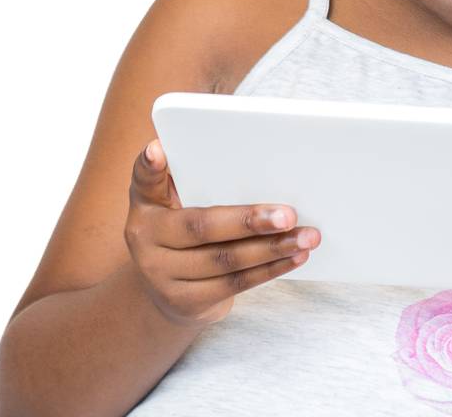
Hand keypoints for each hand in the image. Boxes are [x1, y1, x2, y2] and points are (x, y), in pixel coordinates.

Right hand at [123, 138, 321, 327]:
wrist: (164, 293)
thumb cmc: (183, 230)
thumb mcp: (173, 203)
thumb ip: (192, 178)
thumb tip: (235, 155)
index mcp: (145, 207)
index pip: (144, 182)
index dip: (150, 166)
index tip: (158, 148)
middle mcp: (146, 242)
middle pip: (202, 228)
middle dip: (249, 221)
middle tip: (290, 214)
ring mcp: (163, 276)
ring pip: (226, 260)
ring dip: (273, 248)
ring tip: (307, 236)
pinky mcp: (187, 302)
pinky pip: (235, 284)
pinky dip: (270, 269)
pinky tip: (295, 256)